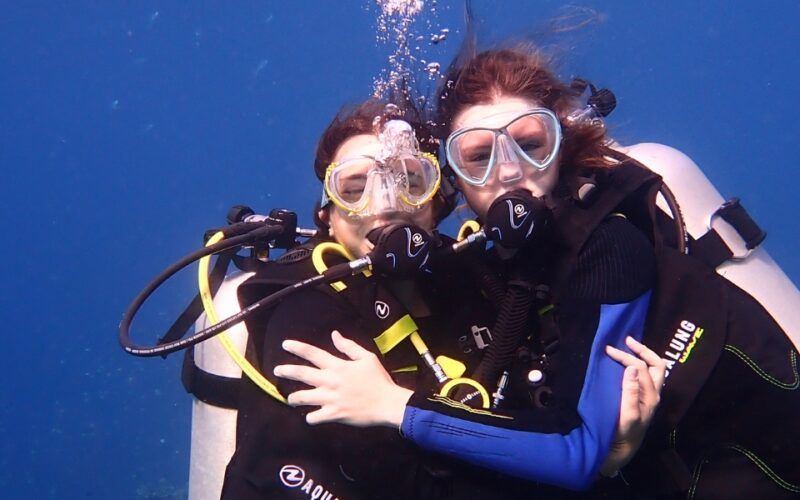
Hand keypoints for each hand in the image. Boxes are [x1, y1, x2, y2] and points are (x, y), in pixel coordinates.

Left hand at [273, 330, 412, 427]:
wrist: (387, 403)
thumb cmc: (378, 379)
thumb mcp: (367, 357)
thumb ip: (348, 346)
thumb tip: (334, 334)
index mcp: (338, 366)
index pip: (313, 353)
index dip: (297, 347)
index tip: (285, 344)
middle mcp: (330, 381)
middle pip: (302, 374)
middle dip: (286, 371)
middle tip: (276, 371)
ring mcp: (330, 399)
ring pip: (303, 397)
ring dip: (293, 398)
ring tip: (290, 399)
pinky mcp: (333, 414)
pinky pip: (314, 417)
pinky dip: (311, 418)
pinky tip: (311, 416)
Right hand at [600, 336, 665, 476]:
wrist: (621, 450)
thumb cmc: (623, 433)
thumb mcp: (626, 415)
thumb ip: (630, 392)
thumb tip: (631, 367)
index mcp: (650, 396)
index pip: (640, 367)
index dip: (625, 356)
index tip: (607, 350)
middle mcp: (653, 394)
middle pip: (656, 365)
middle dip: (642, 350)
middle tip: (625, 340)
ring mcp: (649, 396)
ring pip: (654, 370)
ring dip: (644, 356)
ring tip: (628, 347)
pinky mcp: (643, 399)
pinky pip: (646, 376)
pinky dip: (639, 365)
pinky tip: (627, 364)